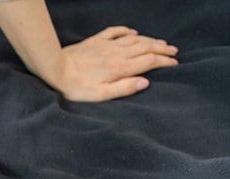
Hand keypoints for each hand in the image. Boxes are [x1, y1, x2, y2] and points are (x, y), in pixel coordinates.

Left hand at [47, 26, 178, 100]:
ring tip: (161, 42)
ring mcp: (106, 45)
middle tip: (174, 51)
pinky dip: (127, 31)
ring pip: (134, 39)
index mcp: (120, 68)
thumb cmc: (75, 87)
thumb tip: (145, 82)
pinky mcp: (95, 41)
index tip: (175, 63)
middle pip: (145, 48)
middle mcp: (117, 54)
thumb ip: (123, 89)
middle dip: (162, 49)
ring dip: (150, 40)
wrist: (55, 69)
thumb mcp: (100, 95)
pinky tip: (133, 32)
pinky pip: (115, 31)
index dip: (164, 62)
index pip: (148, 62)